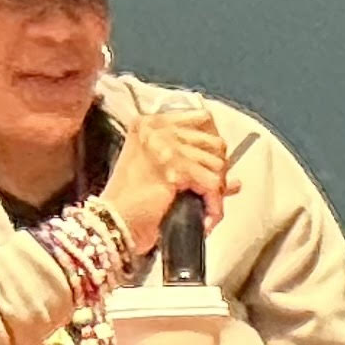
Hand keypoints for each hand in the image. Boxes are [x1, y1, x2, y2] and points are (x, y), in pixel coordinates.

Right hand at [99, 106, 229, 260]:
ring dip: (216, 189)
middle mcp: (159, 129)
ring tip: (205, 206)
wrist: (110, 225)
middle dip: (217, 170)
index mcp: (151, 123)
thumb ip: (191, 165)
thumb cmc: (128, 203)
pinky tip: (207, 219)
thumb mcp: (156, 171)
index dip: (212, 144)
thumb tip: (235, 181)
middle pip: (214, 141)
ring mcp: (167, 148)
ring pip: (218, 163)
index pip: (202, 119)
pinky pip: (213, 185)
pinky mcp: (176, 170)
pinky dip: (215, 206)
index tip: (210, 163)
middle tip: (208, 191)